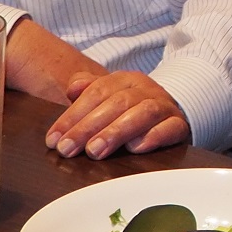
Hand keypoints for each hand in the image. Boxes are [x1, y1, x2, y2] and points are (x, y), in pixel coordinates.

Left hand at [4, 19, 188, 156]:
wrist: (168, 113)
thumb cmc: (129, 110)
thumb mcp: (106, 97)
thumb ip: (87, 91)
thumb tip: (72, 88)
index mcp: (125, 80)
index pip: (97, 92)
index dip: (73, 116)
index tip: (53, 140)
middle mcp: (146, 89)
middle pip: (118, 102)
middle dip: (89, 126)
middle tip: (68, 149)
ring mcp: (164, 106)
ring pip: (144, 112)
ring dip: (117, 131)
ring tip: (95, 151)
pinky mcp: (178, 125)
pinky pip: (170, 127)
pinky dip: (153, 136)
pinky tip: (136, 148)